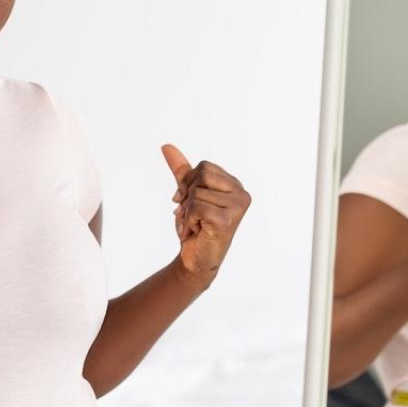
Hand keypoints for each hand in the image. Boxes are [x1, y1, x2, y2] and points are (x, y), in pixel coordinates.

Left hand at [163, 144, 250, 285]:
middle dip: (187, 196)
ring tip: (195, 225)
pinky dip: (188, 221)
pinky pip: (195, 207)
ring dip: (187, 212)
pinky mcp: (227, 220)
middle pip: (201, 176)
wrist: (196, 260)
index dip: (189, 184)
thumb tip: (166, 146)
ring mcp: (237, 207)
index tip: (190, 203)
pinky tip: (195, 232)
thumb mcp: (188, 195)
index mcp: (234, 185)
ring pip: (196, 193)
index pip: (204, 167)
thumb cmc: (196, 227)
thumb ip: (182, 171)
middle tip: (192, 215)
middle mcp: (241, 194)